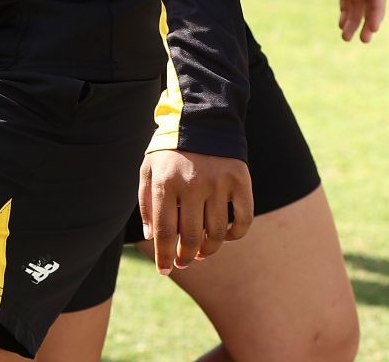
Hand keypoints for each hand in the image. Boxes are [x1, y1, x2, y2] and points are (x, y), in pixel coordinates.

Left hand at [139, 150, 252, 272]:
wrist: (201, 119)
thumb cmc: (169, 150)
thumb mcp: (148, 169)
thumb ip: (146, 202)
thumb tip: (152, 237)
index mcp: (165, 182)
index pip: (165, 231)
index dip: (164, 255)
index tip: (164, 270)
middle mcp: (192, 185)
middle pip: (190, 236)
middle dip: (185, 256)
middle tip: (183, 262)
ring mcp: (218, 184)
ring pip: (216, 233)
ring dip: (208, 250)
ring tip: (201, 253)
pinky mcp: (240, 182)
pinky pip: (242, 220)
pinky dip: (235, 235)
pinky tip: (226, 237)